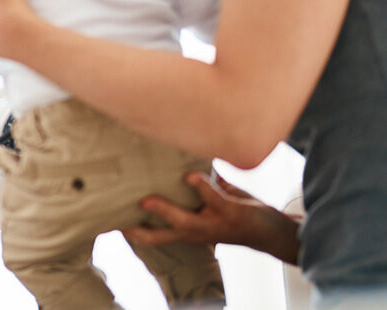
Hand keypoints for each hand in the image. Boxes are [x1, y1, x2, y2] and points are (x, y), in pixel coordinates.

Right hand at [122, 172, 300, 264]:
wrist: (272, 232)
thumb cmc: (236, 213)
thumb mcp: (213, 203)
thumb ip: (198, 183)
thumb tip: (181, 149)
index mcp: (189, 230)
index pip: (157, 236)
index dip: (135, 233)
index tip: (114, 224)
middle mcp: (197, 231)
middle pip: (164, 233)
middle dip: (142, 228)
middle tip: (120, 219)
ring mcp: (213, 223)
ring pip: (184, 220)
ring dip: (165, 210)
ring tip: (147, 200)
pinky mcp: (230, 212)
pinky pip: (213, 198)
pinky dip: (202, 186)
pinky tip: (192, 175)